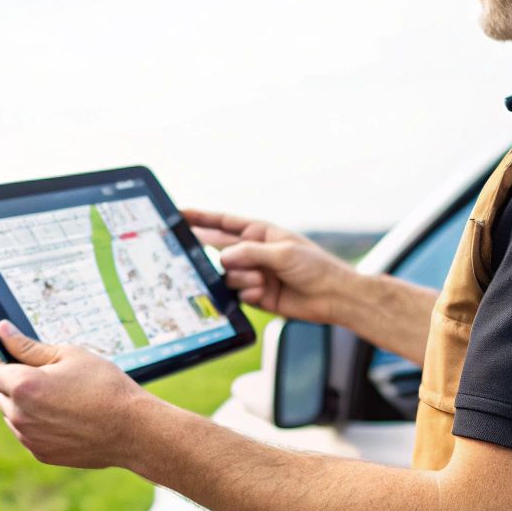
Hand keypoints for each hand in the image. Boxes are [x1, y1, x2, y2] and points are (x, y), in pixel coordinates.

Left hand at [0, 321, 157, 469]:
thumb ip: (29, 346)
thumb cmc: (105, 386)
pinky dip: (41, 427)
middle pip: (2, 396)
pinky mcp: (42, 454)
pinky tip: (69, 421)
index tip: (24, 363)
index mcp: (23, 386)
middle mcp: (20, 416)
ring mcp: (29, 438)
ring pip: (15, 417)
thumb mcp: (69, 355)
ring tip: (64, 403)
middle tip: (54, 382)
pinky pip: (30, 436)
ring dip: (28, 408)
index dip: (5, 364)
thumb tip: (2, 330)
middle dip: (19, 387)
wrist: (132, 429)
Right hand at [183, 208, 355, 324]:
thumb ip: (251, 253)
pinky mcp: (255, 295)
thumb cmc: (316, 268)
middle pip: (218, 248)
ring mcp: (253, 274)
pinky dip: (248, 293)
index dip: (200, 217)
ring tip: (261, 281)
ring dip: (241, 278)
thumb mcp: (283, 253)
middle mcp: (253, 252)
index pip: (223, 222)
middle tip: (187, 251)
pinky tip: (263, 293)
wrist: (333, 297)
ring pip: (228, 275)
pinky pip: (238, 294)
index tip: (178, 213)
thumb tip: (223, 258)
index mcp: (260, 233)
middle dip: (206, 250)